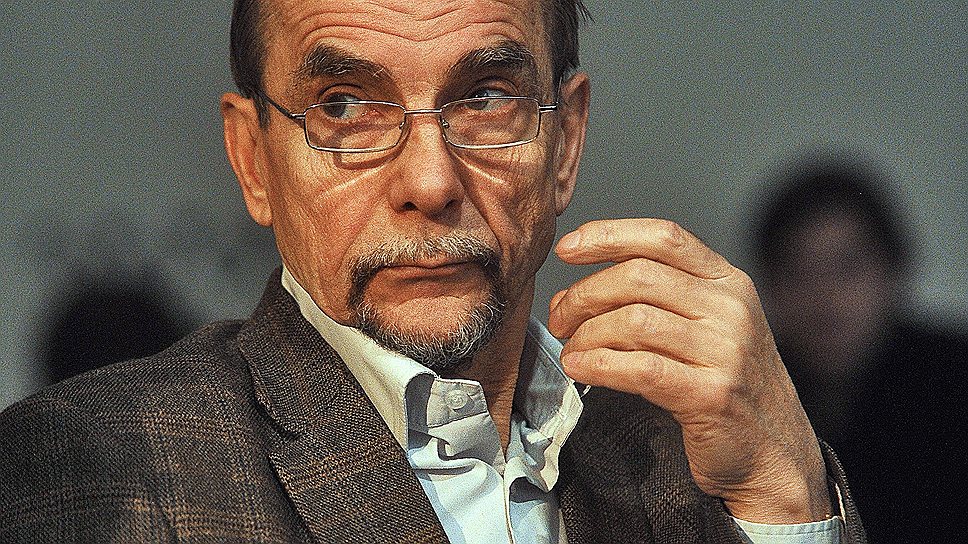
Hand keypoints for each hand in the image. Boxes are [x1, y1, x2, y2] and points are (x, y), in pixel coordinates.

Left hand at [548, 218, 830, 522]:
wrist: (775, 453)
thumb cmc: (724, 386)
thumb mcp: (701, 328)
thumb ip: (648, 302)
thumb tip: (570, 296)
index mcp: (728, 282)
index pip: (663, 237)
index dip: (608, 236)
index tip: (567, 248)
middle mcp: (730, 308)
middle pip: (638, 276)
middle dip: (584, 295)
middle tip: (560, 319)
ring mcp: (726, 350)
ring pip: (633, 321)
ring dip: (586, 335)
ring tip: (571, 351)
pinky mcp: (712, 394)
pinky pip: (640, 368)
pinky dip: (599, 366)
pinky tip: (579, 369)